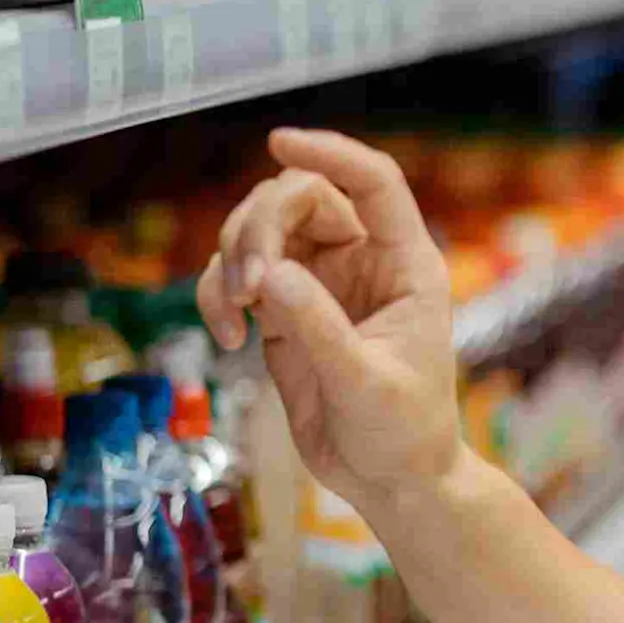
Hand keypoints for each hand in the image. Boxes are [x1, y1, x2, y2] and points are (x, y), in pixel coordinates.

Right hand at [197, 128, 472, 510]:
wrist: (389, 481)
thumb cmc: (402, 432)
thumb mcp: (366, 382)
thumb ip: (318, 327)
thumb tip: (270, 274)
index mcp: (404, 263)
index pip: (373, 182)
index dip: (331, 153)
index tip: (280, 141)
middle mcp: (362, 262)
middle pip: (299, 198)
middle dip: (260, 228)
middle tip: (248, 285)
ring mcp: (319, 283)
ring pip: (260, 231)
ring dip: (233, 259)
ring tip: (236, 316)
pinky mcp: (283, 312)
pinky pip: (237, 275)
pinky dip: (219, 292)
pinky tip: (228, 335)